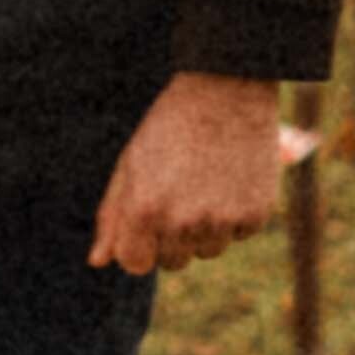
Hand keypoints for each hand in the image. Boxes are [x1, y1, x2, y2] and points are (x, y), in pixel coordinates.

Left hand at [90, 72, 291, 273]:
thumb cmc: (169, 127)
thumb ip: (112, 217)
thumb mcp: (130, 165)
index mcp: (144, 210)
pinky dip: (236, 214)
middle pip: (173, 262)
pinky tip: (232, 178)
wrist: (226, 90)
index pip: (135, 263)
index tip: (145, 226)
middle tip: (178, 193)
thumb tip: (98, 262)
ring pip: (208, 251)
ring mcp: (222, 221)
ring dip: (205, 228)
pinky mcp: (255, 215)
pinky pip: (239, 234)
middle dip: (171, 237)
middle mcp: (183, 222)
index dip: (139, 246)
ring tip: (205, 181)